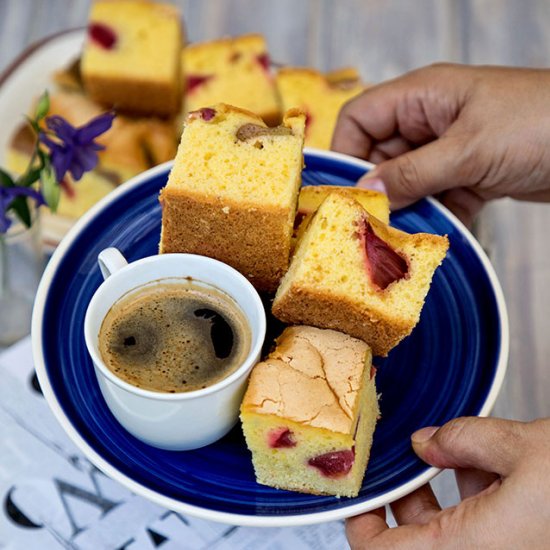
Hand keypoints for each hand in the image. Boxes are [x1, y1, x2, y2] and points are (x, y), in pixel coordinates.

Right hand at [332, 63, 549, 225]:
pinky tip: (440, 231)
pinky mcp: (467, 174)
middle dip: (378, 189)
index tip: (345, 192)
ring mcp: (448, 149)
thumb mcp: (469, 149)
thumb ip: (413, 172)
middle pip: (380, 156)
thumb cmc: (541, 122)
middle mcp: (429, 121)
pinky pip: (435, 197)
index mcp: (422, 97)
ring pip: (406, 182)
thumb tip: (368, 191)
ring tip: (405, 234)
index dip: (345, 153)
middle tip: (374, 223)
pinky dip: (435, 215)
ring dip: (407, 207)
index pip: (360, 119)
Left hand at [346, 416, 549, 548]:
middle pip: (417, 541)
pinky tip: (488, 465)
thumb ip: (464, 440)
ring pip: (452, 536)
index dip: (361, 523)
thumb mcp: (522, 448)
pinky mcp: (522, 547)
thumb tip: (427, 442)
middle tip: (406, 461)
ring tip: (454, 453)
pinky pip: (481, 533)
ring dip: (446, 495)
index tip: (357, 494)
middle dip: (407, 496)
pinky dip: (477, 501)